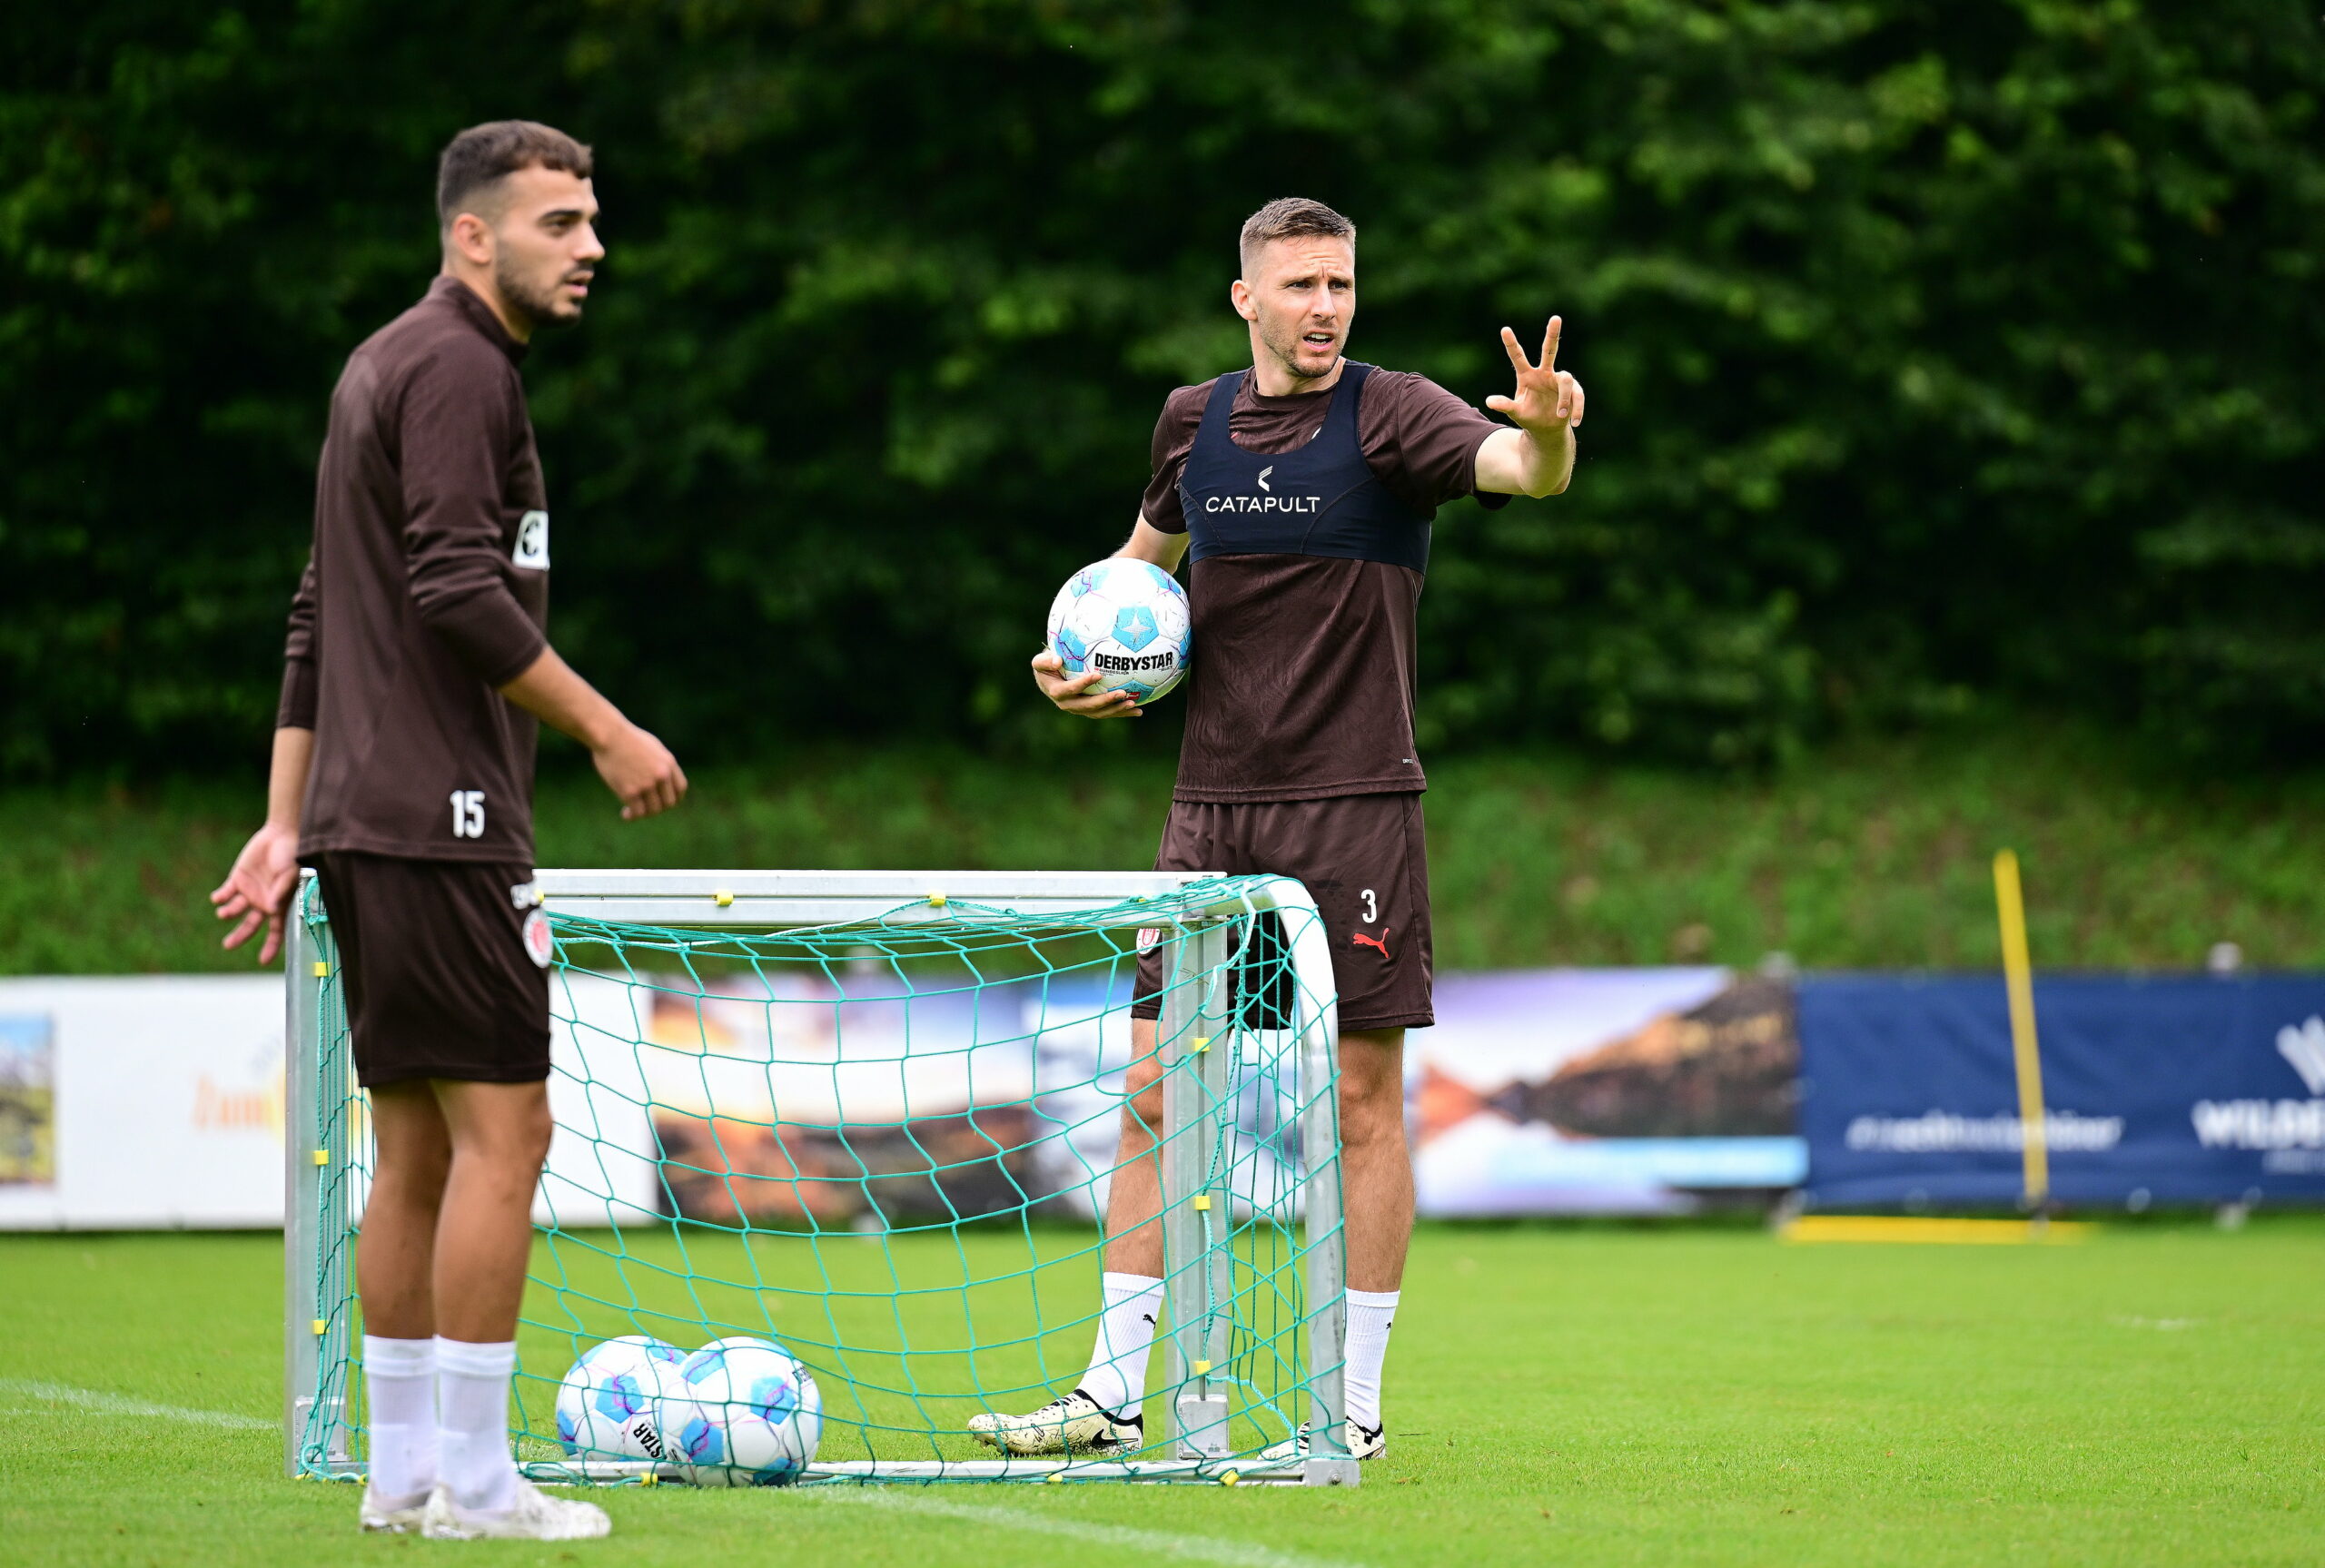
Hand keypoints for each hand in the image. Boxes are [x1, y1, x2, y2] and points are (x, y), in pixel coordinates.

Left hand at [210, 821, 300, 965]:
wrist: (281, 833)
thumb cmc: (292, 855)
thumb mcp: (290, 874)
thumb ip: (281, 891)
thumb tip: (270, 910)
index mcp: (279, 904)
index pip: (277, 930)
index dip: (271, 946)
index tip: (263, 961)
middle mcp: (263, 901)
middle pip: (250, 925)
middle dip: (239, 936)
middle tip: (227, 945)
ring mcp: (250, 891)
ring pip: (235, 911)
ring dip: (228, 913)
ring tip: (224, 913)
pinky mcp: (237, 879)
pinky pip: (225, 893)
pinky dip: (220, 898)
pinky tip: (218, 899)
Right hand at [592, 723, 687, 818]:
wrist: (609, 736)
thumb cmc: (627, 739)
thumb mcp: (653, 748)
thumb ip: (660, 764)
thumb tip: (663, 781)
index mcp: (669, 763)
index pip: (680, 789)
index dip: (674, 798)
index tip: (663, 801)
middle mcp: (661, 775)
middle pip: (669, 803)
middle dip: (659, 807)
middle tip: (646, 807)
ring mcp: (647, 784)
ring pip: (653, 810)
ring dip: (644, 813)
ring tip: (633, 811)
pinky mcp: (630, 791)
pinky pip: (637, 812)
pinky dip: (631, 815)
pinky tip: (625, 814)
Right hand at [1031, 650, 1142, 717]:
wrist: (1050, 677)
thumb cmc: (1047, 664)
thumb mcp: (1040, 660)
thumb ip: (1045, 660)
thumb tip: (1057, 660)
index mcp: (1056, 692)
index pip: (1069, 690)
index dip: (1082, 684)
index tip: (1097, 674)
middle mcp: (1068, 705)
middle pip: (1088, 706)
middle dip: (1105, 702)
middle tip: (1122, 693)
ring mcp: (1080, 709)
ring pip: (1099, 713)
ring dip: (1116, 710)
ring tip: (1133, 704)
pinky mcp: (1090, 710)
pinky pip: (1107, 712)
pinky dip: (1122, 712)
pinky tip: (1138, 710)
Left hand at [1485, 315, 1584, 434]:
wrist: (1546, 430)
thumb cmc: (1529, 417)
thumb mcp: (1516, 412)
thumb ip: (1505, 405)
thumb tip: (1488, 401)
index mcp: (1527, 376)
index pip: (1518, 357)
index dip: (1511, 344)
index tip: (1504, 330)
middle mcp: (1544, 373)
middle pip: (1549, 349)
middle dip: (1552, 334)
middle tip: (1555, 318)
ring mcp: (1559, 380)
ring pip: (1566, 379)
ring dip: (1564, 399)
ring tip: (1559, 415)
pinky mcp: (1574, 391)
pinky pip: (1578, 395)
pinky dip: (1577, 409)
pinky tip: (1576, 421)